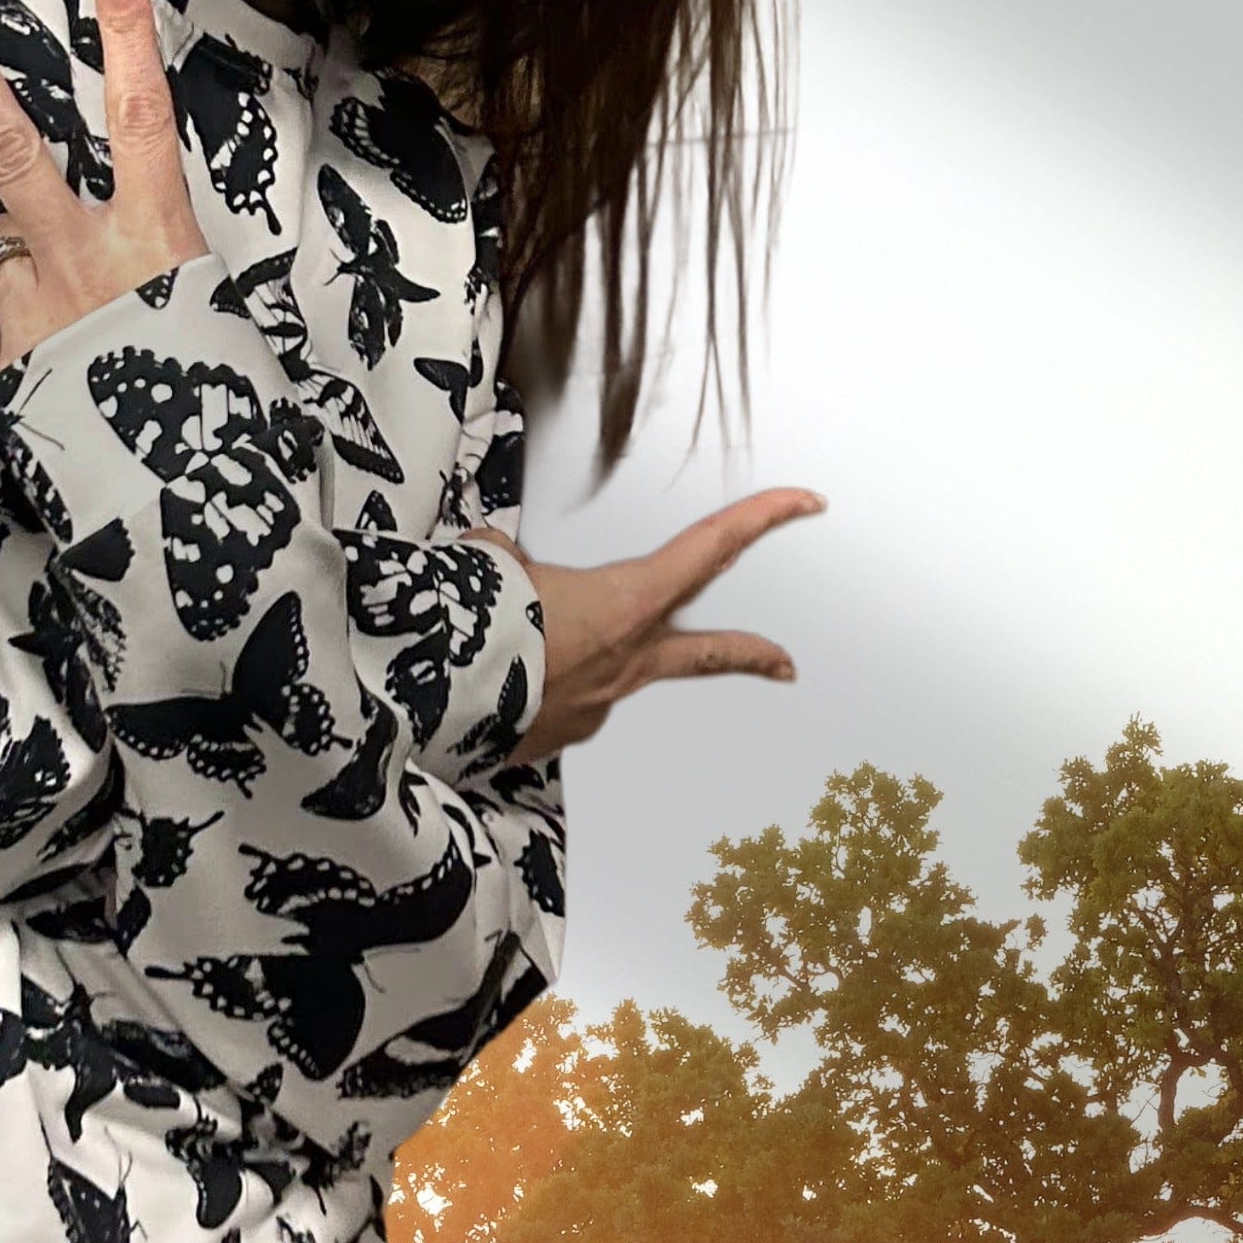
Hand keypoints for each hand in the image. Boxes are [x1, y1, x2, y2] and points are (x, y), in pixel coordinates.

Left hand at [0, 0, 211, 383]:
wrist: (182, 512)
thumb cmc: (217, 417)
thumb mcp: (209, 324)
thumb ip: (151, 273)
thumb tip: (95, 250)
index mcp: (157, 247)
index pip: (141, 123)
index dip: (126, 42)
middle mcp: (84, 265)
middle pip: (13, 153)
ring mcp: (34, 313)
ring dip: (15, 265)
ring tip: (64, 321)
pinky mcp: (3, 368)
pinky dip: (13, 337)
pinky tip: (49, 376)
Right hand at [461, 488, 821, 765]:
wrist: (436, 699)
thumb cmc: (476, 630)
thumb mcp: (495, 563)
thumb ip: (513, 558)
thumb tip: (498, 558)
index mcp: (626, 603)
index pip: (709, 548)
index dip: (763, 519)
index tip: (806, 503)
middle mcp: (625, 661)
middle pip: (704, 652)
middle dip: (748, 654)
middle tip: (785, 663)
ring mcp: (595, 707)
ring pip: (598, 670)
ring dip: (564, 653)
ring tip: (508, 644)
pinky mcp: (557, 739)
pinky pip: (548, 699)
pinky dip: (521, 682)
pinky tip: (486, 677)